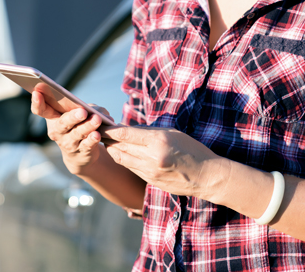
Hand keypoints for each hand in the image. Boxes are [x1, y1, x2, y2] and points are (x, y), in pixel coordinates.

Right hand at [30, 91, 111, 173]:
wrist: (80, 154)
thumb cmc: (78, 125)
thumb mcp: (78, 113)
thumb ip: (85, 107)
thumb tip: (96, 110)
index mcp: (53, 118)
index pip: (41, 110)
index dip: (37, 103)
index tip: (37, 92)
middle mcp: (57, 131)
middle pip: (63, 124)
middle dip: (72, 117)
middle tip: (82, 111)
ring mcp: (68, 143)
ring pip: (77, 134)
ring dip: (87, 126)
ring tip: (97, 119)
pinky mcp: (81, 151)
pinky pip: (87, 145)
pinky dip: (92, 139)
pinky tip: (97, 135)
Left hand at [100, 126, 227, 198]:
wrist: (207, 176)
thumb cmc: (192, 150)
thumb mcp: (172, 133)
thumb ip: (148, 132)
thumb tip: (127, 129)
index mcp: (158, 142)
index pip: (125, 134)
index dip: (109, 129)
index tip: (100, 123)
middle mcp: (151, 158)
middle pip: (119, 147)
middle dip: (107, 138)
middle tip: (97, 130)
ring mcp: (149, 172)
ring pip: (121, 159)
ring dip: (112, 149)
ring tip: (106, 140)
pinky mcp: (150, 181)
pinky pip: (130, 167)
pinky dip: (123, 159)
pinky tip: (120, 152)